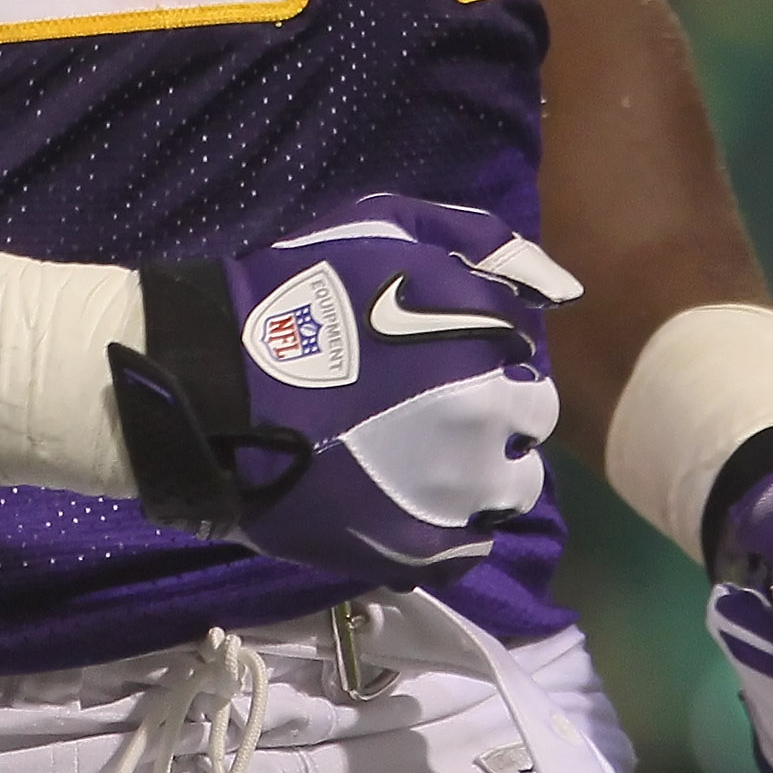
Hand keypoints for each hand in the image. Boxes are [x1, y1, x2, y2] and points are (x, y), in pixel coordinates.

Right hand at [111, 192, 579, 579]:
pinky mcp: (420, 545)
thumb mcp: (384, 226)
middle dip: (495, 401)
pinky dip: (453, 520)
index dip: (484, 342)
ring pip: (514, 484)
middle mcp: (485, 412)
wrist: (213, 385)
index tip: (439, 344)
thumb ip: (482, 242)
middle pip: (532, 414)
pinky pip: (472, 541)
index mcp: (481, 333)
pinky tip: (411, 495)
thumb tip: (559, 291)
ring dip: (485, 465)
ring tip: (425, 451)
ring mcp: (456, 486)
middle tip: (435, 397)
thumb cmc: (298, 294)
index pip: (524, 345)